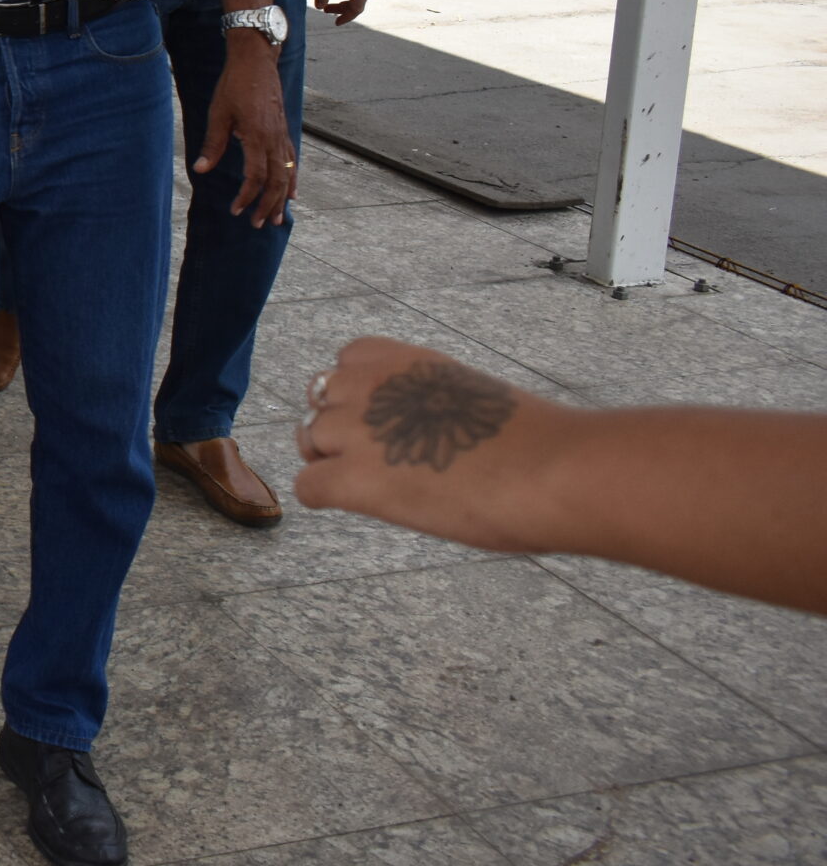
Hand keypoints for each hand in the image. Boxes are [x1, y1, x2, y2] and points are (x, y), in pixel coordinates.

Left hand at [194, 38, 295, 224]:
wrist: (256, 61)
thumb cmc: (234, 85)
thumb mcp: (218, 114)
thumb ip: (213, 144)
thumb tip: (200, 170)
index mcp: (257, 136)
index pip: (255, 177)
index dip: (246, 197)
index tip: (235, 210)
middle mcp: (274, 139)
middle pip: (275, 181)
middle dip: (267, 206)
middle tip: (256, 224)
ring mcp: (282, 135)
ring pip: (287, 174)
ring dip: (281, 198)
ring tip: (276, 218)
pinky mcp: (284, 130)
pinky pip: (292, 161)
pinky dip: (292, 179)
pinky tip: (292, 192)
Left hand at [294, 337, 568, 553]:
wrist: (557, 472)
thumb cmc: (538, 444)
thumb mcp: (474, 396)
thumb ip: (432, 401)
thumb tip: (420, 431)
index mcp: (405, 360)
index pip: (347, 361)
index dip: (359, 395)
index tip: (389, 422)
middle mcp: (371, 385)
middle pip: (320, 401)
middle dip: (341, 429)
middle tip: (385, 462)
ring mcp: (357, 430)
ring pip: (310, 442)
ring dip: (333, 463)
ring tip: (383, 487)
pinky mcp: (354, 478)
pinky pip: (309, 487)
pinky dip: (327, 498)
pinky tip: (366, 506)